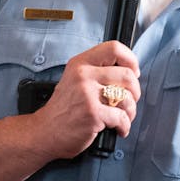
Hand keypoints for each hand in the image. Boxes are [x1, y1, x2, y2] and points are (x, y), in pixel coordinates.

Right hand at [31, 41, 141, 159]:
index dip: (131, 60)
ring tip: (123, 117)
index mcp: (80, 64)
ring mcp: (87, 94)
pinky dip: (124, 126)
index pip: (114, 48)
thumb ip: (97, 72)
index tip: (133, 72)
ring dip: (130, 111)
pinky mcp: (93, 114)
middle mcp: (83, 75)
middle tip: (129, 101)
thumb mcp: (74, 80)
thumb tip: (129, 72)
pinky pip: (122, 118)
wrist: (45, 132)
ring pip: (127, 97)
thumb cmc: (62, 110)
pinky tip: (118, 129)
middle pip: (127, 74)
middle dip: (135, 91)